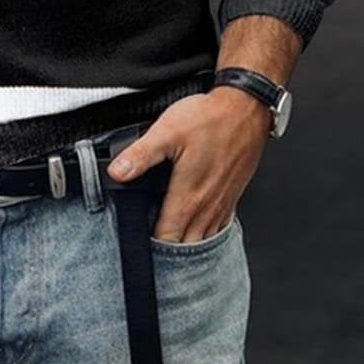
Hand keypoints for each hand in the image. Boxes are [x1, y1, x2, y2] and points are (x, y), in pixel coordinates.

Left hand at [106, 87, 270, 242]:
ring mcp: (222, 204)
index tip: (136, 248)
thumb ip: (140, 155)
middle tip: (148, 253)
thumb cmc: (209, 118)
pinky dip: (203, 236)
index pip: (167, 239)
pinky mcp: (231, 196)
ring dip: (186, 247)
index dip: (150, 249)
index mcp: (189, 197)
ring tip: (168, 249)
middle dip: (167, 255)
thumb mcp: (167, 132)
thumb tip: (116, 173)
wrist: (246, 109)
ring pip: (203, 241)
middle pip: (186, 247)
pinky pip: (217, 229)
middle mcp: (207, 207)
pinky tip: (193, 231)